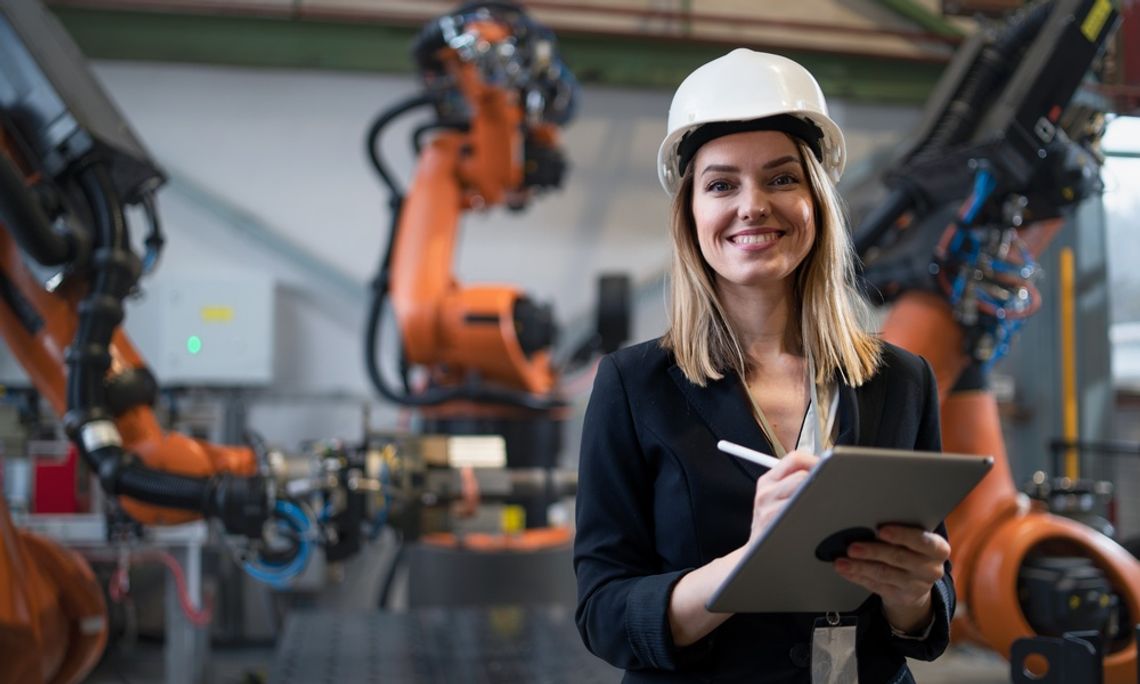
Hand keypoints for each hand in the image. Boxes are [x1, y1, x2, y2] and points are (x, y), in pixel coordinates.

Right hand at [748, 449, 817, 544]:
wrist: (755, 553)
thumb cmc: (771, 525)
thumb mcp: (773, 498)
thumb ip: (791, 481)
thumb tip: (821, 468)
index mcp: (767, 481)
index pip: (795, 459)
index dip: (815, 461)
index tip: (826, 469)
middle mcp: (766, 493)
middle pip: (802, 475)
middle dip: (818, 480)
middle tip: (826, 489)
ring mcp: (770, 509)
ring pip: (804, 492)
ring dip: (815, 497)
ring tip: (820, 505)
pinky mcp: (777, 525)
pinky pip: (804, 512)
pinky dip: (813, 513)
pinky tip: (814, 518)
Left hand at [834, 525, 950, 633]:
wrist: (918, 582)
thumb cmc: (912, 550)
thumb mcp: (915, 539)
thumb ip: (901, 531)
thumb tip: (870, 521)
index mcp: (938, 549)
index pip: (924, 542)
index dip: (903, 536)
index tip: (881, 531)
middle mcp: (931, 569)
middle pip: (900, 558)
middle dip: (873, 552)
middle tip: (853, 547)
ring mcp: (916, 586)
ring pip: (885, 574)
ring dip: (860, 567)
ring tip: (841, 562)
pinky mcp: (901, 597)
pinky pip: (876, 586)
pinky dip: (858, 577)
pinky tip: (846, 571)